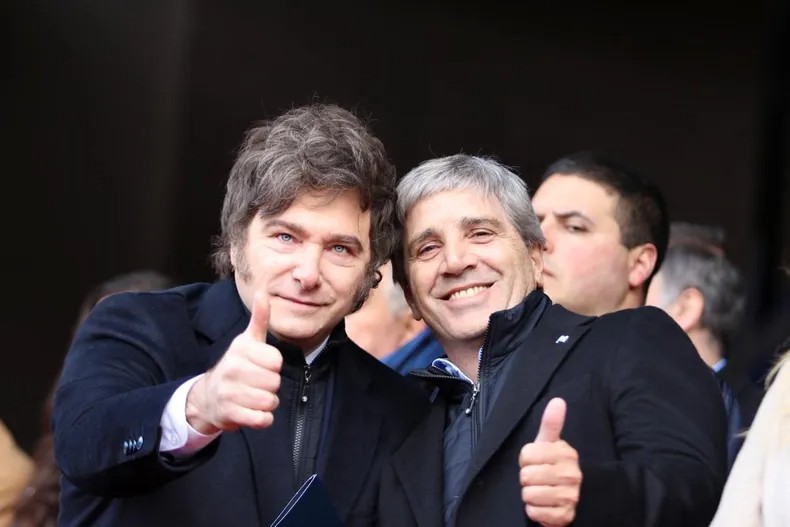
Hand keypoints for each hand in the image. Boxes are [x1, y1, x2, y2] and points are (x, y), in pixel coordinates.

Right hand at [186, 291, 282, 433]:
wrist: (208, 397)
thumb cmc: (236, 366)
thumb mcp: (247, 340)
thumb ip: (260, 318)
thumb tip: (263, 291)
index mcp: (240, 349)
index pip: (276, 361)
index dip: (273, 367)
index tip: (261, 366)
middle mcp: (232, 368)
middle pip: (275, 382)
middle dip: (271, 386)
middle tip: (256, 384)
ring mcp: (229, 392)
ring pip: (270, 401)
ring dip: (267, 403)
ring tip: (253, 397)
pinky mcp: (229, 414)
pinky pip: (262, 420)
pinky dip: (262, 419)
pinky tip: (252, 412)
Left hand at [518, 398, 581, 526]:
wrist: (572, 498)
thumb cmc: (553, 466)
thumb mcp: (550, 444)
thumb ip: (551, 424)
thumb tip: (558, 400)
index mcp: (566, 453)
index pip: (526, 454)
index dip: (526, 459)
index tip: (535, 462)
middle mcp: (571, 474)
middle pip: (526, 475)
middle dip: (527, 478)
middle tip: (538, 479)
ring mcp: (570, 496)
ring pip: (529, 495)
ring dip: (529, 496)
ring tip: (540, 492)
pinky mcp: (565, 516)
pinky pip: (534, 512)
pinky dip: (534, 511)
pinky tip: (543, 506)